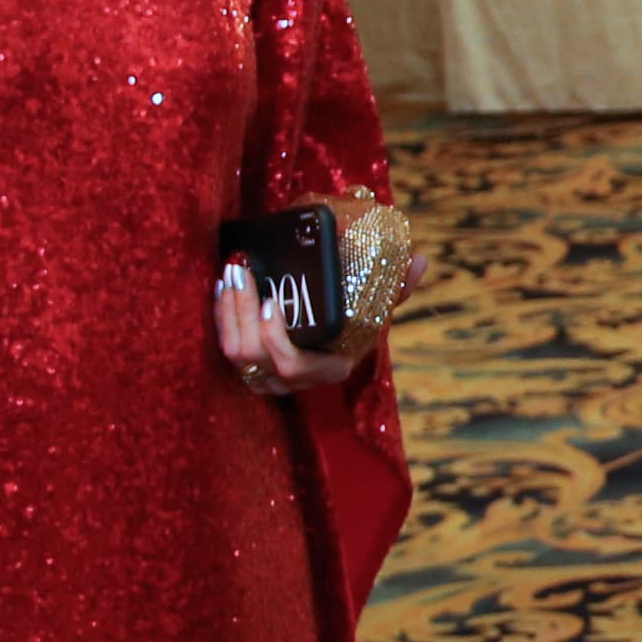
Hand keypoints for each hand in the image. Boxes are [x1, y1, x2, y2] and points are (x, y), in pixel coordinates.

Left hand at [212, 260, 390, 399]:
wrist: (334, 342)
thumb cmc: (357, 323)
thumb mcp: (378, 308)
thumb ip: (397, 288)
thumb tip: (420, 260)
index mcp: (329, 369)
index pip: (292, 365)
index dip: (276, 338)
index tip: (272, 302)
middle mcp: (295, 381)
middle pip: (254, 356)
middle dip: (241, 311)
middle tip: (242, 271)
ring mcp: (269, 379)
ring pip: (236, 352)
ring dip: (228, 311)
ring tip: (232, 273)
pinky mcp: (250, 369)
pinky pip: (227, 348)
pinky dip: (222, 317)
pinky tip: (222, 287)